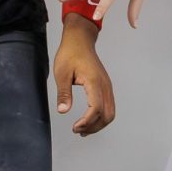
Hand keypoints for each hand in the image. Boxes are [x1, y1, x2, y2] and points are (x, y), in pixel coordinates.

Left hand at [53, 15, 115, 134]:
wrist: (80, 39)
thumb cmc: (69, 53)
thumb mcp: (61, 73)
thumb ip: (63, 93)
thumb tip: (63, 111)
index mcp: (94, 81)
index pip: (96, 108)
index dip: (87, 122)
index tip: (74, 127)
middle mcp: (104, 85)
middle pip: (107, 115)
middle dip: (94, 127)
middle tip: (77, 131)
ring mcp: (107, 85)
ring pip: (110, 112)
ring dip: (98, 124)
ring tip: (82, 129)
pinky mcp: (106, 86)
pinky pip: (108, 106)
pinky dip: (101, 116)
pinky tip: (89, 120)